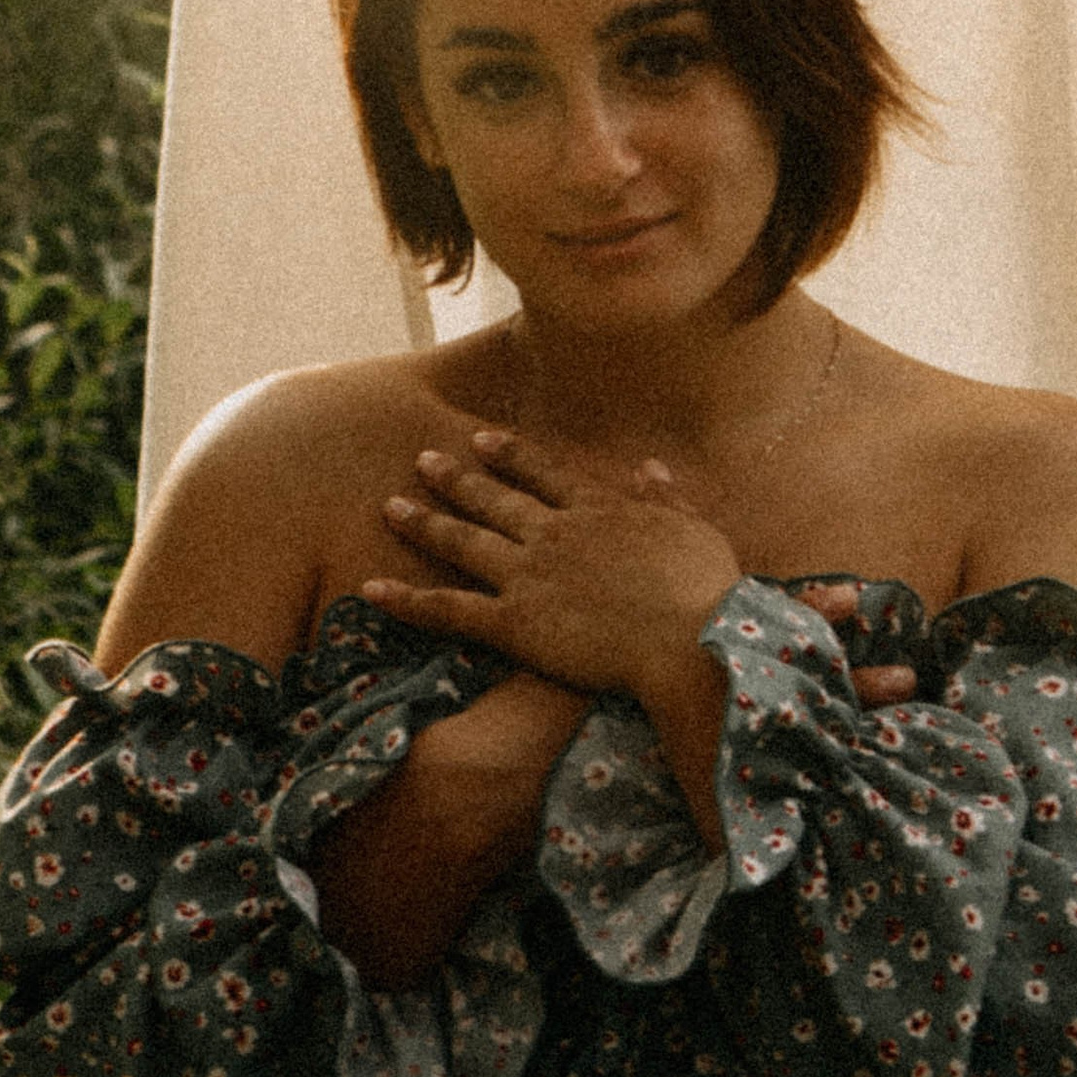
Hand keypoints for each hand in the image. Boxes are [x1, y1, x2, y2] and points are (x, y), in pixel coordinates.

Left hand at [364, 427, 746, 703]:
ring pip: (463, 542)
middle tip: (422, 458)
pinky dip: (407, 600)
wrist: (689, 637)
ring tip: (390, 506)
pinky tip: (372, 590)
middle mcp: (553, 534)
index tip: (484, 439)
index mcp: (596, 511)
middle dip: (456, 479)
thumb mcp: (695, 530)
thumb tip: (652, 465)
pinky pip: (448, 609)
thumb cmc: (704, 590)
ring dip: (425, 523)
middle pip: (494, 500)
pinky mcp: (512, 623)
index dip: (511, 455)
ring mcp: (527, 575)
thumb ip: (667, 497)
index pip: (544, 474)